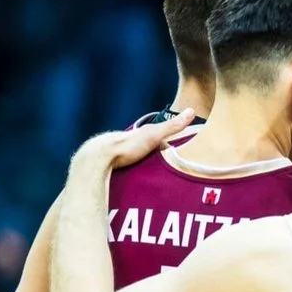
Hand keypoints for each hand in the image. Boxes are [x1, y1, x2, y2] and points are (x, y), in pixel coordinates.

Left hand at [73, 109, 194, 170]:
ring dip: (144, 165)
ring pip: (137, 159)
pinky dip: (134, 172)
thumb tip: (192, 110)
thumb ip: (172, 126)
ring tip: (154, 178)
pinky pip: (128, 169)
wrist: (99, 157)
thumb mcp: (154, 135)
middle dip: (156, 157)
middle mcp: (132, 142)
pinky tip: (138, 180)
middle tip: (167, 170)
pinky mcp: (115, 165)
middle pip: (149, 149)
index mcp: (142, 134)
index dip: (170, 148)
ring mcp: (122, 153)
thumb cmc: (127, 145)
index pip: (161, 140)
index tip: (179, 158)